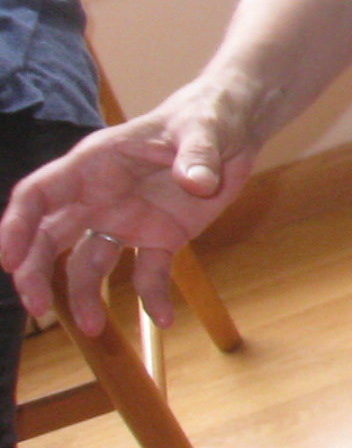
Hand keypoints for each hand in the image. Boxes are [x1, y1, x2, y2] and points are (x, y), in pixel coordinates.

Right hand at [0, 86, 255, 331]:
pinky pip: (149, 273)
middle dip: (35, 273)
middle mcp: (99, 197)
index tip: (8, 260)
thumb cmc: (207, 118)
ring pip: (88, 264)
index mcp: (96, 164)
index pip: (39, 194)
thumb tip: (197, 181)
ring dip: (84, 296)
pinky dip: (154, 297)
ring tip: (94, 329)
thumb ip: (197, 155)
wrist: (233, 130)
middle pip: (50, 238)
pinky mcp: (159, 238)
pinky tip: (165, 318)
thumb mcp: (205, 129)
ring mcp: (126, 220)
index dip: (17, 226)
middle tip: (36, 309)